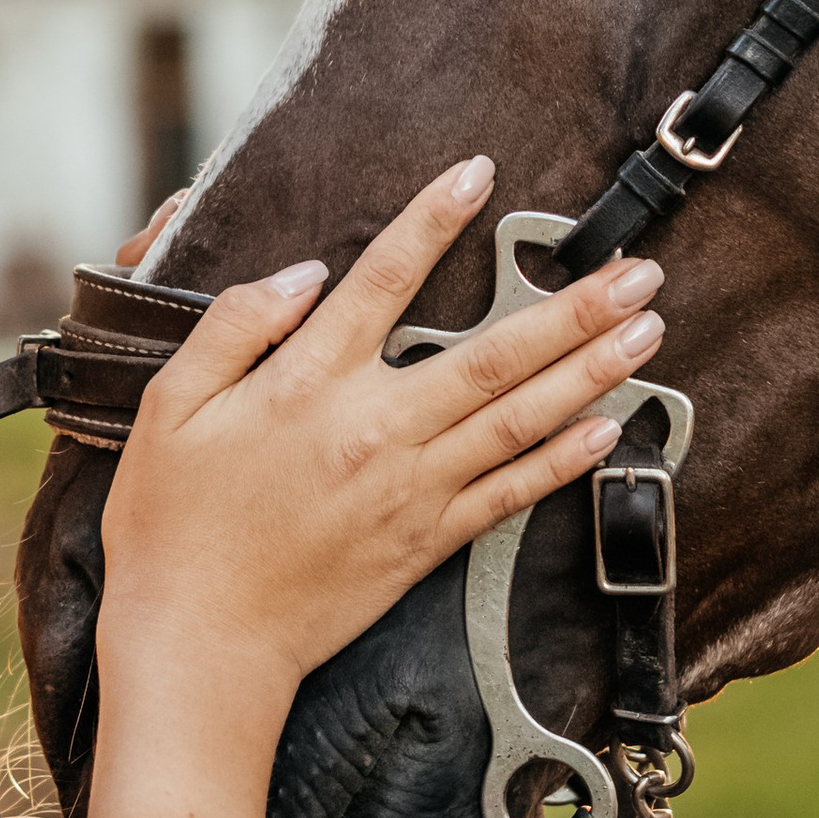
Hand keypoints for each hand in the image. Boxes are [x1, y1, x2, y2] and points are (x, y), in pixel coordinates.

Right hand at [97, 158, 664, 707]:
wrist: (201, 643)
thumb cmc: (173, 527)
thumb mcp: (172, 407)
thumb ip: (236, 326)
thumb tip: (304, 273)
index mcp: (307, 384)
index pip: (383, 280)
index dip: (433, 220)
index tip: (479, 174)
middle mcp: (373, 429)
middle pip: (490, 353)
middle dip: (573, 308)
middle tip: (637, 273)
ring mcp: (409, 488)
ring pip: (517, 419)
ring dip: (589, 372)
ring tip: (646, 333)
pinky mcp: (426, 542)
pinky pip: (509, 493)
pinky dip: (563, 461)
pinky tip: (607, 429)